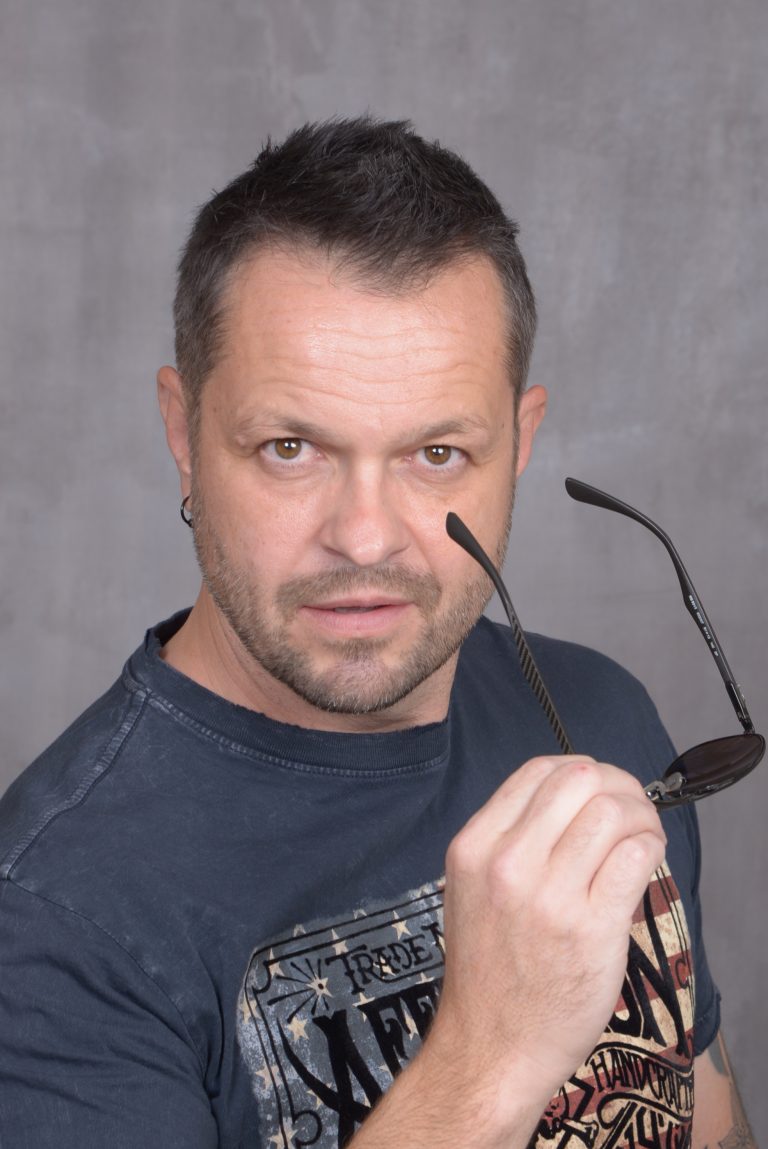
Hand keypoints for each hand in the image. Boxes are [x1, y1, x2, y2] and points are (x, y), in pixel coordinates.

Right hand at [429, 755, 666, 1121]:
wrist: (490, 1047)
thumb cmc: (487, 968)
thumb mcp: (470, 888)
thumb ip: (509, 839)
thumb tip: (574, 795)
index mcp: (474, 847)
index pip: (538, 772)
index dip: (579, 769)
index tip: (597, 788)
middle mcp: (507, 864)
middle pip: (579, 779)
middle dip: (616, 785)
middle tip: (629, 809)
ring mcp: (550, 897)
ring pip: (612, 812)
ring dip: (640, 816)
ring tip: (642, 836)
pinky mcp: (591, 929)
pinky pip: (635, 856)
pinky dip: (651, 846)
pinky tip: (646, 859)